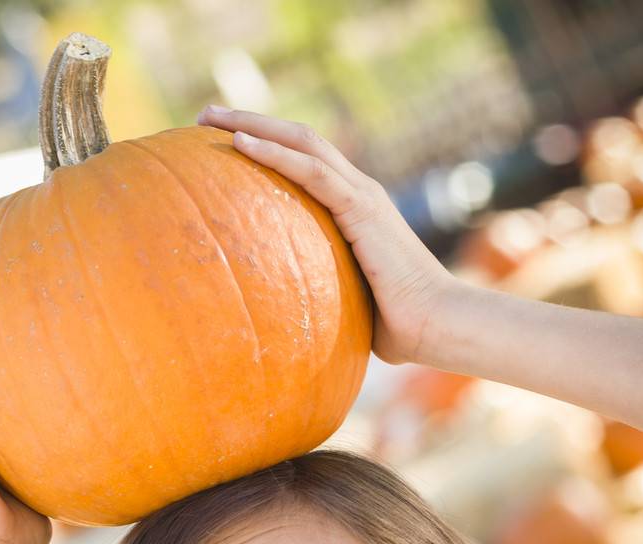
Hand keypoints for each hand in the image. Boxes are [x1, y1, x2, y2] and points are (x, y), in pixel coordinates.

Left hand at [196, 106, 454, 365]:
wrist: (438, 324)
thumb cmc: (400, 328)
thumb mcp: (349, 305)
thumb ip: (322, 297)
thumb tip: (286, 324)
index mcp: (356, 209)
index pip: (307, 163)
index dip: (268, 147)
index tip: (225, 143)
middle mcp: (359, 191)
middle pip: (298, 140)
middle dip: (249, 122)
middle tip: (204, 116)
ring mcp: (362, 194)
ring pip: (301, 142)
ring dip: (252, 125)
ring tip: (208, 117)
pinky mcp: (362, 207)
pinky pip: (311, 170)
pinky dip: (274, 153)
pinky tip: (239, 143)